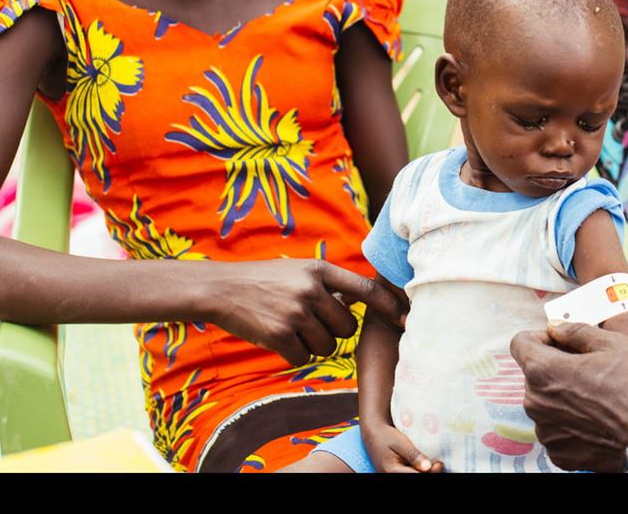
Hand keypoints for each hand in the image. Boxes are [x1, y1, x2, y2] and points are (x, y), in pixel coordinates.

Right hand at [209, 259, 406, 366]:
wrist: (223, 288)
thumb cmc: (266, 281)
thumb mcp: (300, 271)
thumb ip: (328, 285)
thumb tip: (357, 305)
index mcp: (320, 270)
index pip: (365, 289)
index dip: (387, 305)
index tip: (404, 317)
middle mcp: (311, 290)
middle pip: (347, 327)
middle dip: (335, 331)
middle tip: (313, 323)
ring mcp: (295, 313)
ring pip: (328, 346)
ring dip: (314, 344)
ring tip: (293, 328)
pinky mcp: (279, 335)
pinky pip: (303, 357)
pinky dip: (295, 354)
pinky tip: (279, 338)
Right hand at [362, 423, 443, 472]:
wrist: (373, 434)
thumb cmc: (386, 436)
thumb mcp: (400, 442)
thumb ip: (413, 455)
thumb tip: (428, 467)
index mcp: (393, 472)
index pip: (416, 476)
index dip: (431, 472)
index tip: (439, 463)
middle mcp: (393, 477)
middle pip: (416, 477)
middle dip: (430, 473)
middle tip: (439, 463)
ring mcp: (395, 475)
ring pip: (414, 475)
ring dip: (425, 471)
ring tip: (434, 463)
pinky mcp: (397, 473)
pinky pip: (410, 473)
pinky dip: (419, 469)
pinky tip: (426, 463)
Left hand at [510, 323, 627, 471]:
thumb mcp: (612, 343)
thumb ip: (575, 331)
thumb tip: (556, 327)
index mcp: (542, 371)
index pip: (520, 343)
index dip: (542, 337)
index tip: (564, 342)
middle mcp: (534, 403)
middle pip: (534, 373)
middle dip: (556, 366)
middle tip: (591, 369)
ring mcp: (545, 432)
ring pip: (545, 401)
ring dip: (563, 394)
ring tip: (597, 396)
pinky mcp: (558, 453)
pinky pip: (556, 428)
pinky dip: (571, 421)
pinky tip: (597, 419)